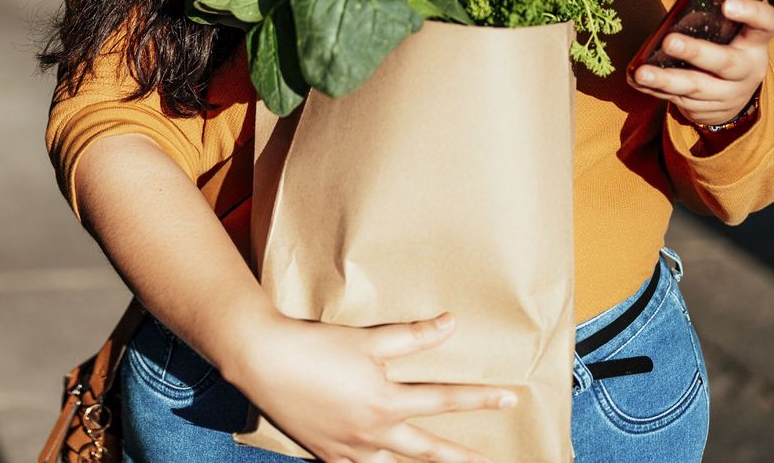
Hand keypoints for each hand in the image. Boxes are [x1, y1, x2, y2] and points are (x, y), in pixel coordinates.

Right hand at [226, 311, 515, 462]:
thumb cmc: (316, 346)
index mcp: (386, 403)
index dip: (480, 399)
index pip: (444, 400)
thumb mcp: (368, 340)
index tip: (510, 398)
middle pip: (428, 450)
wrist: (262, 362)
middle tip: (490, 462)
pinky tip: (382, 460)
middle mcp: (373, 433)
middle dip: (461, 458)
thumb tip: (451, 324)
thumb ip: (412, 337)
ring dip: (420, 462)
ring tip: (442, 462)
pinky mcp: (327, 454)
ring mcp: (349, 449)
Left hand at [630, 0, 773, 127]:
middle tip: (670, 41)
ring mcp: (727, 94)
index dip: (751, 13)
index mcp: (755, 41)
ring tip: (642, 71)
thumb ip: (714, 6)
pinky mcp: (704, 109)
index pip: (765, 23)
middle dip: (695, 52)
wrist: (733, 94)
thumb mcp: (730, 27)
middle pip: (724, 62)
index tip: (727, 5)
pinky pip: (677, 98)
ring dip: (666, 79)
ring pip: (696, 87)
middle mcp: (746, 70)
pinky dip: (654, 89)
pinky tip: (636, 79)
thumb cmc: (726, 44)